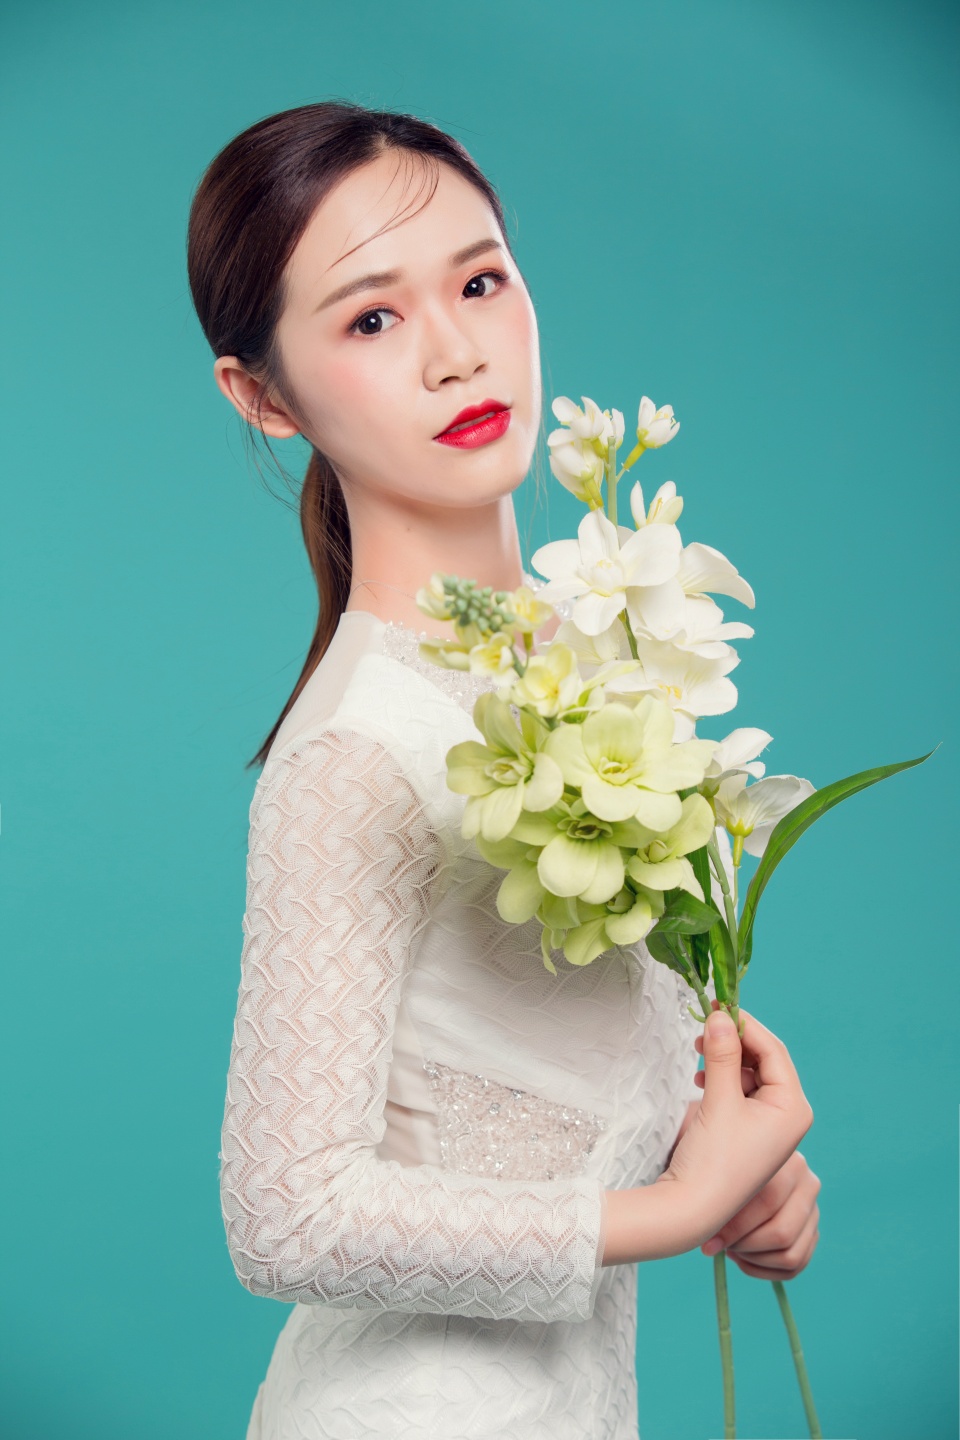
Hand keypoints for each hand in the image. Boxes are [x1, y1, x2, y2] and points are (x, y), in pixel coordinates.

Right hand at [690, 1007, 820, 1279]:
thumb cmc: (713, 1158)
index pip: (773, 1050)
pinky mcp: (751, 1133)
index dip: (745, 1025)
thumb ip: (720, 1054)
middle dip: (734, 1042)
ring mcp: (771, 1126)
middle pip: (764, 1060)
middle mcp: (789, 1115)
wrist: (693, 1209)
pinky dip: (722, 1080)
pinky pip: (742, 1093)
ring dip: (725, 1060)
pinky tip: (701, 1080)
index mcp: (793, 1107)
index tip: (717, 1005)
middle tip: (703, 1028)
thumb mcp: (718, 1099)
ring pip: (751, 1075)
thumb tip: (719, 1014)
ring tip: (698, 1056)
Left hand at [699, 1149, 820, 1279]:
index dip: (736, 1229)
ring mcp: (813, 1210)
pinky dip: (764, 1270)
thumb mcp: (717, 1167)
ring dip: (754, 1261)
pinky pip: (794, 1267)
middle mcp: (807, 1183)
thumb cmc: (717, 1164)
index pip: (767, 1203)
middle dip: (745, 1247)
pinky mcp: (811, 1232)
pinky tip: (741, 1257)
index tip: (708, 1242)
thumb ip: (715, 1193)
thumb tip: (709, 1241)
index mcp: (786, 1160)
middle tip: (718, 1246)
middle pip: (782, 1234)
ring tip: (729, 1249)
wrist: (736, 1162)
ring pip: (790, 1256)